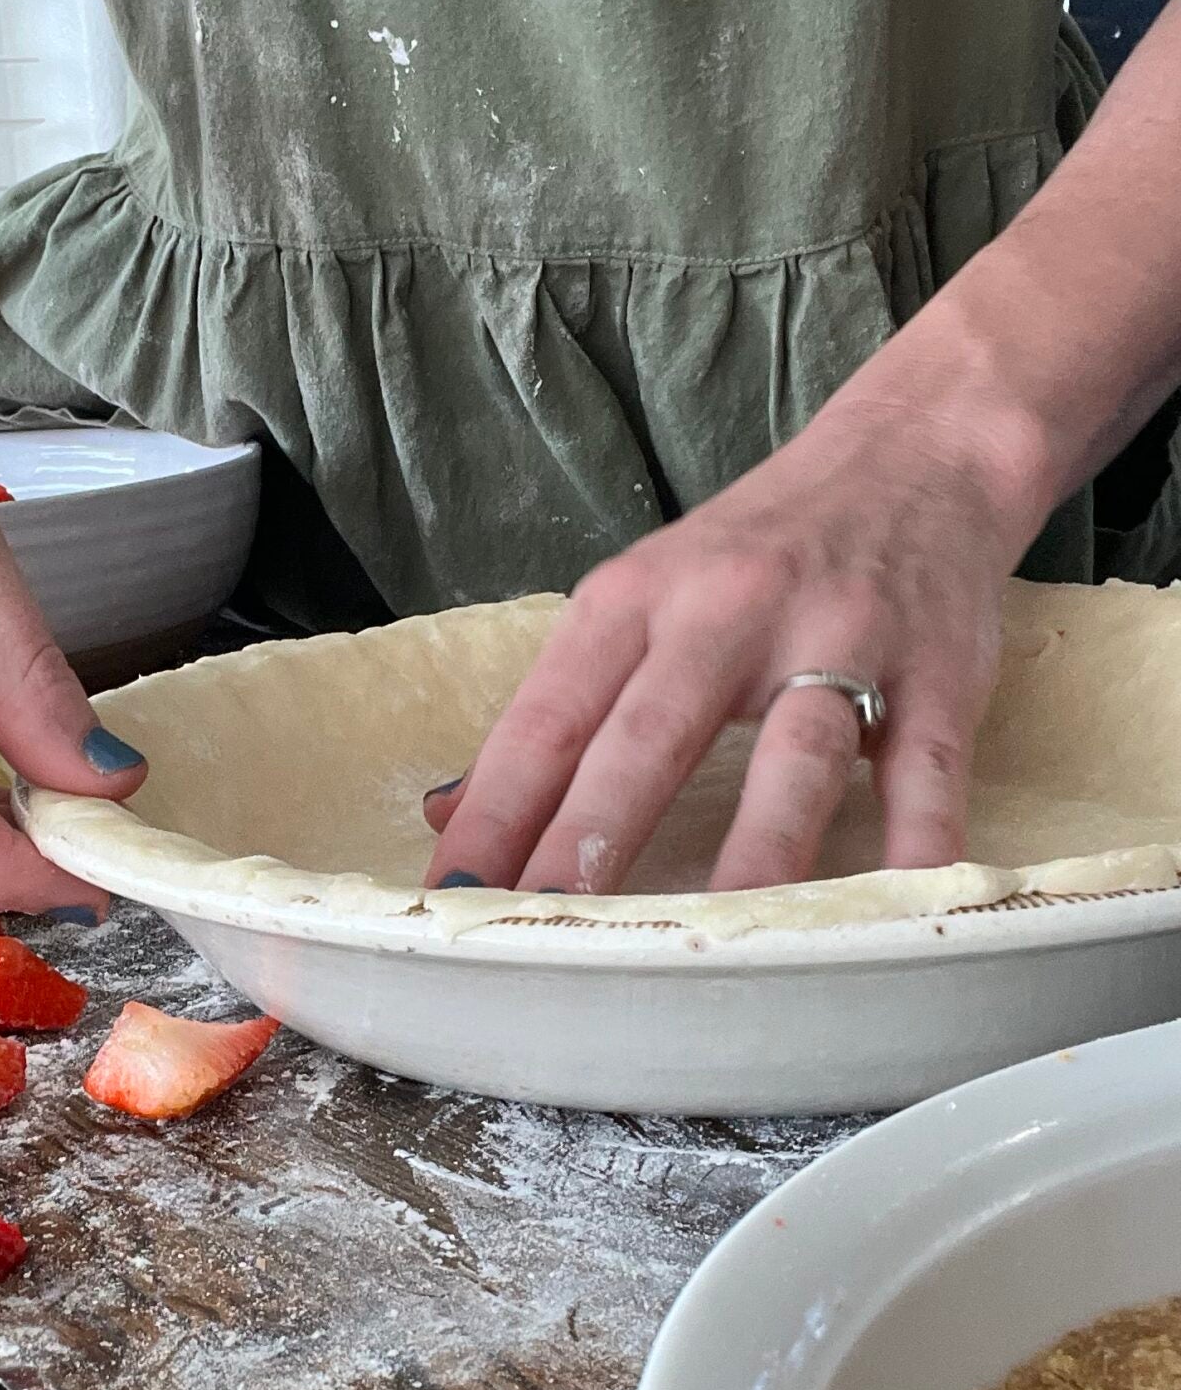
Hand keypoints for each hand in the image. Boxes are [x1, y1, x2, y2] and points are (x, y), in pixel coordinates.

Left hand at [423, 406, 1044, 894]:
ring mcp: (840, 638)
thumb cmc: (755, 549)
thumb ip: (558, 709)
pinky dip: (917, 839)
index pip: (548, 718)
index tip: (453, 891)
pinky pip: (925, 767)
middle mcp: (729, 611)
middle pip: (650, 737)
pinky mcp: (938, 670)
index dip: (497, 808)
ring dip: (753, 849)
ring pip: (792, 755)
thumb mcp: (638, 599)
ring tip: (711, 938)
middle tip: (547, 925)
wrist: (915, 451)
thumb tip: (450, 814)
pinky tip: (894, 904)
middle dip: (591, 837)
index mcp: (634, 599)